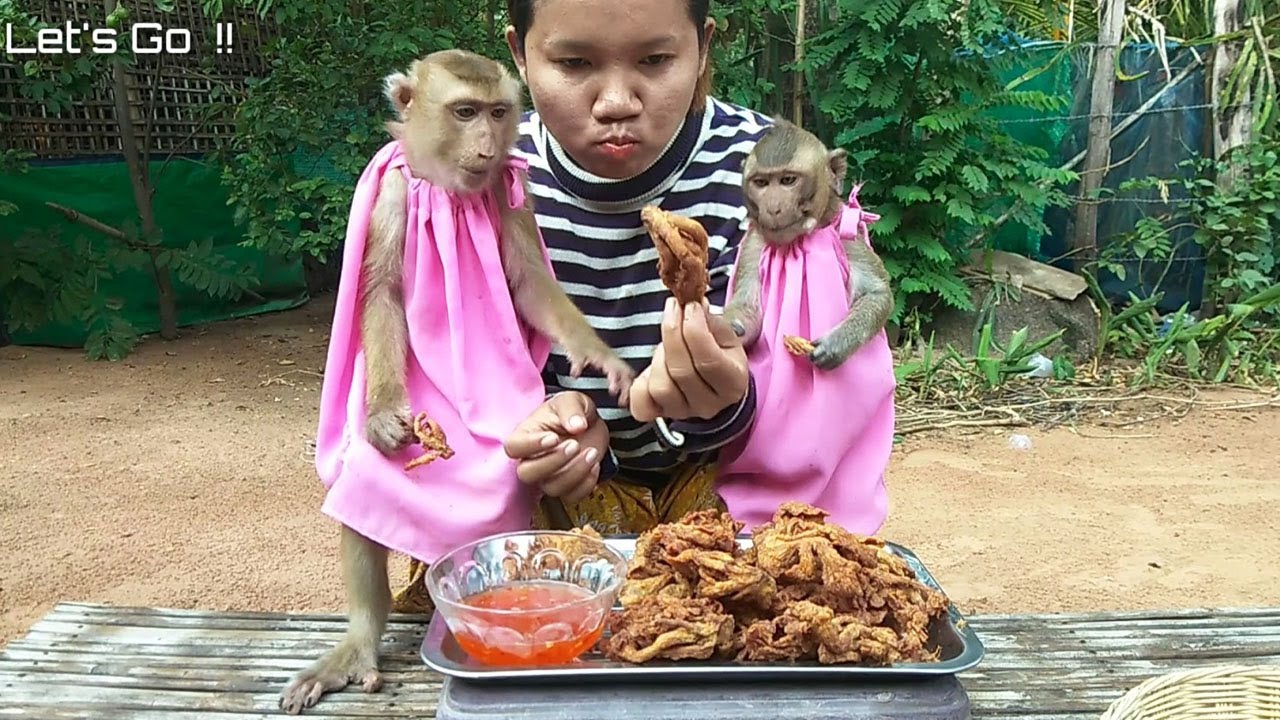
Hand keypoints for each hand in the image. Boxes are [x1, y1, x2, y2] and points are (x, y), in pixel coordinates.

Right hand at [503, 391, 608, 503]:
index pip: (514, 447)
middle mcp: (532, 460)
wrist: (590, 424)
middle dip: (553, 462)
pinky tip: (595, 465)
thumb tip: (576, 426)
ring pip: (551, 488)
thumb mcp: (571, 400)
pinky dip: (586, 484)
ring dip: (575, 473)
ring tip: (592, 452)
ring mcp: (549, 476)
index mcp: (525, 435)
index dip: (531, 446)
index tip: (553, 437)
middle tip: (574, 445)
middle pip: (527, 474)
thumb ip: (571, 409)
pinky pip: (571, 496)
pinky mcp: (567, 486)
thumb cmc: (572, 410)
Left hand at [628, 298, 748, 422]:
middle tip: (672, 309)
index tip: (689, 305)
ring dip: (659, 357)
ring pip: (660, 386)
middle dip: (672, 333)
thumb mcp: (725, 335)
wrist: (713, 382)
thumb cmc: (719, 353)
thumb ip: (710, 321)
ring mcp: (683, 413)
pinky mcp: (660, 415)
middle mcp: (709, 405)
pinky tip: (651, 368)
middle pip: (681, 371)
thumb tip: (692, 305)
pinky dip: (640, 384)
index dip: (694, 329)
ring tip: (666, 343)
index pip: (708, 359)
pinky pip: (641, 403)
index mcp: (733, 384)